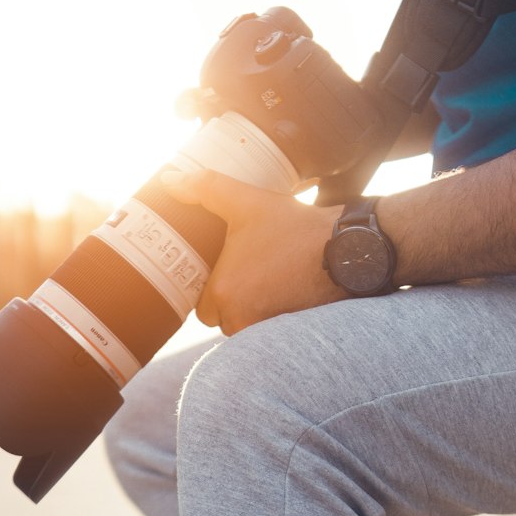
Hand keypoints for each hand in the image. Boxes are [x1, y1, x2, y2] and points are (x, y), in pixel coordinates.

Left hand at [161, 169, 344, 334]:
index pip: (202, 307)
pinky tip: (282, 291)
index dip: (213, 288)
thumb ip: (204, 188)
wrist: (346, 249)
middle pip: (224, 319)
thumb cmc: (294, 226)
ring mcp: (267, 330)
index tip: (229, 270)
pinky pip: (268, 332)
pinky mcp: (289, 334)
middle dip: (232, 301)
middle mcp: (242, 319)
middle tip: (250, 271)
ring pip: (246, 326)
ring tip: (267, 279)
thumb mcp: (246, 201)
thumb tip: (170, 181)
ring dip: (251, 310)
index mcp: (224, 293)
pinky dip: (272, 317)